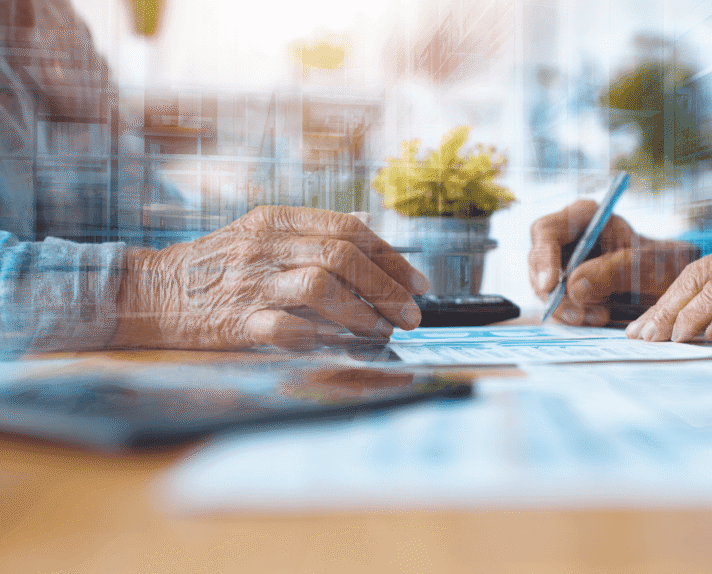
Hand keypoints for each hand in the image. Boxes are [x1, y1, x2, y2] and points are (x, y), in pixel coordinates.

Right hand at [110, 206, 429, 350]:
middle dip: (387, 287)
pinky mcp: (234, 324)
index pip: (348, 229)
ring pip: (321, 287)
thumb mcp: (259, 234)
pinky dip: (318, 338)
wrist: (149, 292)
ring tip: (382, 331)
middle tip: (410, 314)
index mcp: (275, 221)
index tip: (418, 283)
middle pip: (342, 256)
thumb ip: (310, 232)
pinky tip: (337, 345)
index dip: (391, 257)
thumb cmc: (214, 266)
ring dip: (362, 312)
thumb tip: (367, 230)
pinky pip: (286, 328)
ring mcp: (249, 284)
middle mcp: (265, 247)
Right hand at [528, 199, 700, 325]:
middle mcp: (567, 236)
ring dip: (566, 308)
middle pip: (538, 263)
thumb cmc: (659, 262)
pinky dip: (572, 316)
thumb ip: (613, 272)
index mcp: (583, 216)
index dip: (543, 257)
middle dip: (554, 293)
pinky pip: (555, 302)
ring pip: (544, 287)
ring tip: (600, 317)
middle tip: (578, 315)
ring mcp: (563, 261)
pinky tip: (598, 318)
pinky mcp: (564, 285)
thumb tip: (574, 287)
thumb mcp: (644, 266)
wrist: (665, 279)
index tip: (551, 286)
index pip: (546, 231)